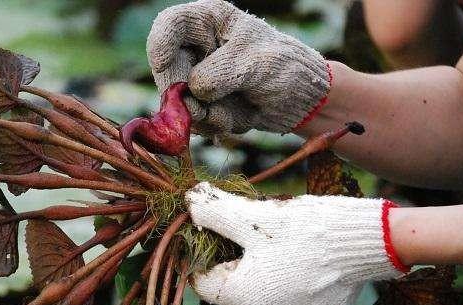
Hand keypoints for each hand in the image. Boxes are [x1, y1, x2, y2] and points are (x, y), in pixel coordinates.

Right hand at [147, 0, 330, 136]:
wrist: (302, 101)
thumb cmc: (285, 68)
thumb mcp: (256, 64)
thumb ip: (220, 73)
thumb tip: (191, 92)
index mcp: (210, 22)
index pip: (170, 24)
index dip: (160, 44)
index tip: (162, 64)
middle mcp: (199, 48)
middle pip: (167, 69)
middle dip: (181, 94)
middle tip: (199, 110)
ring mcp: (198, 77)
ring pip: (178, 100)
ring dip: (202, 114)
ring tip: (231, 114)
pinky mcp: (203, 104)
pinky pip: (193, 119)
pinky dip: (212, 124)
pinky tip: (234, 119)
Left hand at [185, 182, 405, 304]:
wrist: (366, 245)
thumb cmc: (307, 230)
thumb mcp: (254, 216)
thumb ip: (214, 211)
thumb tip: (189, 201)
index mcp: (236, 299)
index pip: (200, 278)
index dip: (207, 251)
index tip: (223, 232)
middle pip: (225, 291)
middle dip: (232, 264)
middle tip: (253, 236)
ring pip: (250, 300)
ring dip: (254, 278)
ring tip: (275, 250)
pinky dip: (277, 290)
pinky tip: (293, 266)